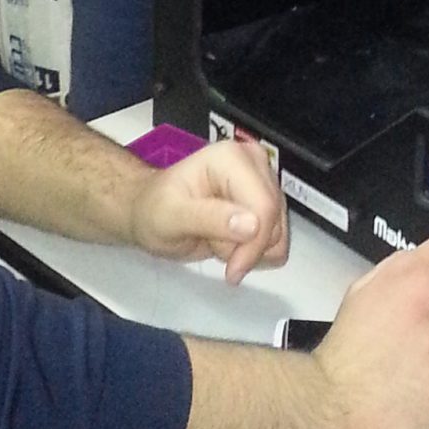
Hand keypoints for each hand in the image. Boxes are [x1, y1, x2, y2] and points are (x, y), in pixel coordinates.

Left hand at [128, 139, 289, 285]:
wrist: (150, 212)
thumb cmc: (154, 210)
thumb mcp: (170, 218)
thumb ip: (208, 219)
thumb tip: (252, 225)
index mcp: (231, 158)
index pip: (264, 207)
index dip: (254, 245)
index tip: (233, 270)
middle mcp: (253, 164)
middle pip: (275, 223)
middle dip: (244, 247)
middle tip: (210, 241)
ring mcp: (263, 183)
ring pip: (278, 235)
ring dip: (246, 250)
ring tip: (214, 237)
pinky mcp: (267, 203)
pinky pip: (277, 241)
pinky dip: (254, 251)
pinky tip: (228, 241)